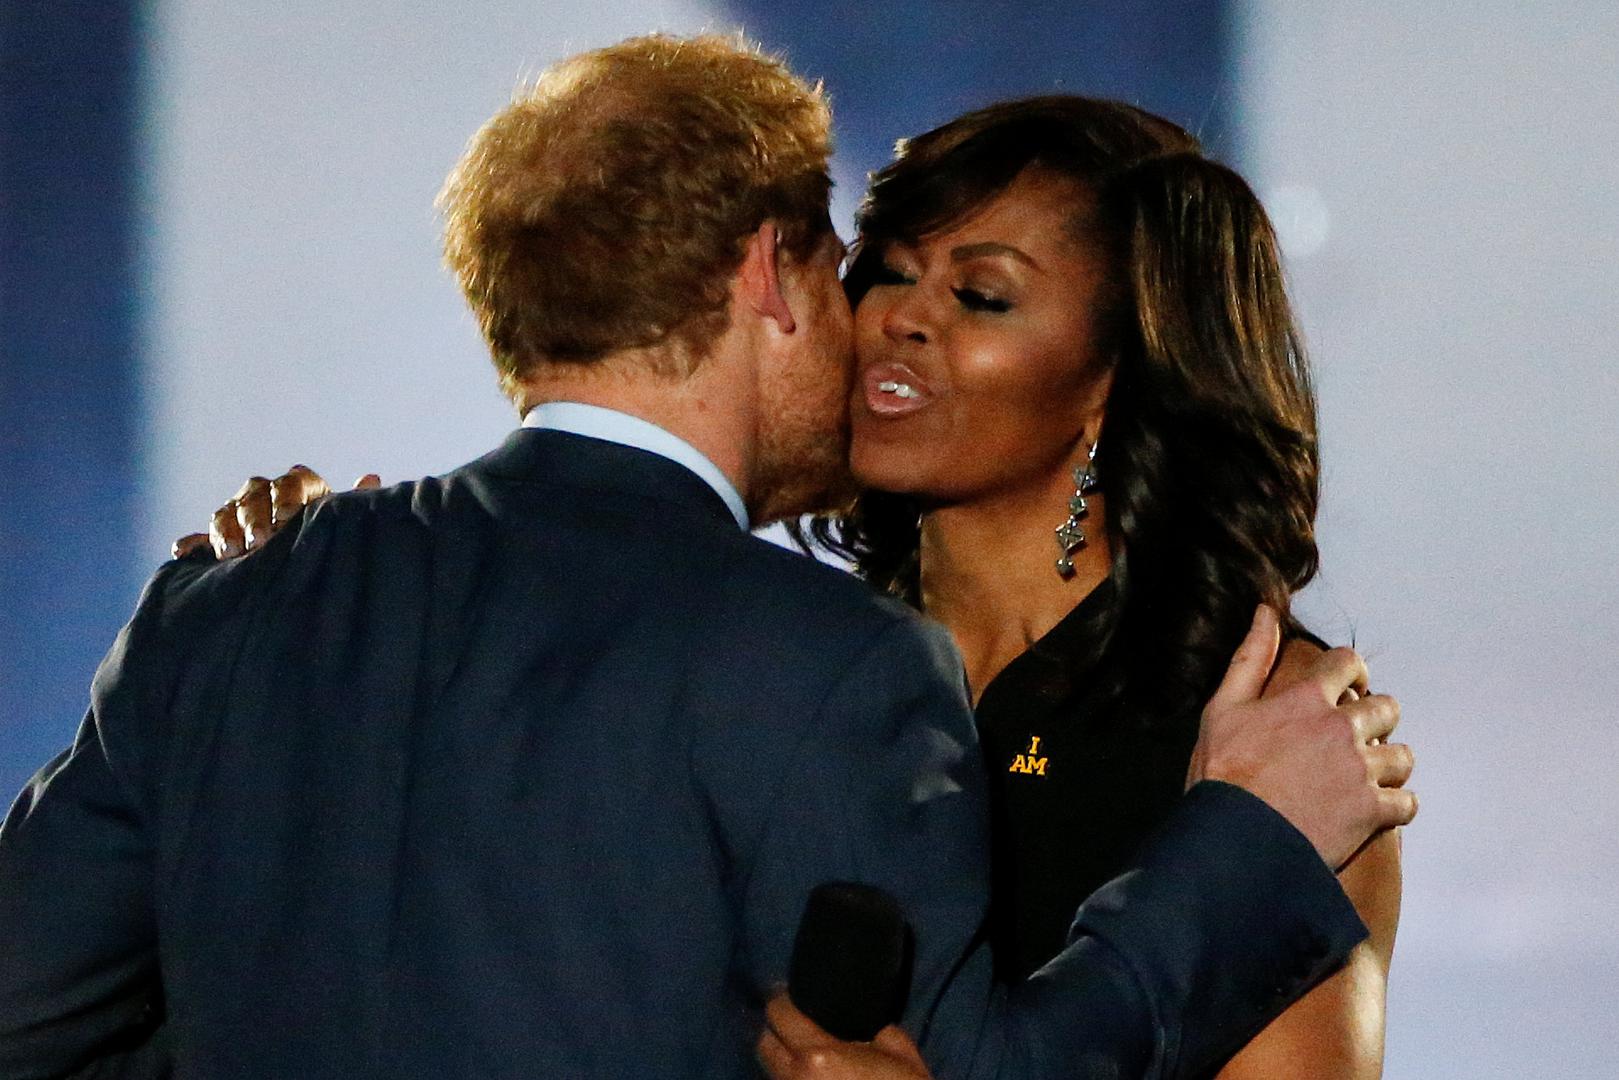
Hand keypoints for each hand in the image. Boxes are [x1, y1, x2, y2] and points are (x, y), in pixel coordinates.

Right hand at [171, 466, 380, 559]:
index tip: (288, 519)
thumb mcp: (339, 525)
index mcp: (298, 488)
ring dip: (226, 531)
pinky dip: (192, 544)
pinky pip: (197, 538)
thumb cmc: (327, 542)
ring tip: (232, 554)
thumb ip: (350, 504)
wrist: (302, 569)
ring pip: (225, 512)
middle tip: (259, 543)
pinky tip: (185, 552)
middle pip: (254, 495)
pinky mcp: (214, 540)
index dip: (288, 498)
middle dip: (255, 518)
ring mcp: (236, 515)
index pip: (293, 482)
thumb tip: (370, 478)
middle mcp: (265, 495)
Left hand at [757, 994, 930, 1079]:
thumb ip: (881, 1033)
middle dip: (776, 1033)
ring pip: (773, 1074)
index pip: (779, 1014)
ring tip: (806, 1061)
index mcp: (816, 1055)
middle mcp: (794, 1078)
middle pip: (764, 1046)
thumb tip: (873, 1033)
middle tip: (795, 1029)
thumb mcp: (901, 1055)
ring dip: (785, 1064)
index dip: (783, 1001)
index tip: (792, 998)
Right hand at [1187, 605, 1416, 869]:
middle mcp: (1341, 729)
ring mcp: (1360, 771)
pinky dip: (1395, 806)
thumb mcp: (1223, 708)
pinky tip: (1376, 811)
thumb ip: (1250, 658)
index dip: (1350, 671)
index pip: (1347, 663)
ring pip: (1401, 756)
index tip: (1347, 686)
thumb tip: (1266, 613)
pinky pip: (1406, 803)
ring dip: (1387, 763)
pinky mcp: (1372, 811)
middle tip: (1354, 737)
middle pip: (1385, 708)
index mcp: (1306, 699)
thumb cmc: (1222, 774)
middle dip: (1374, 718)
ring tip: (1365, 776)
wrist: (1234, 839)